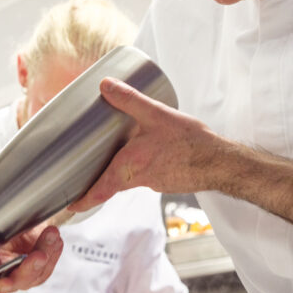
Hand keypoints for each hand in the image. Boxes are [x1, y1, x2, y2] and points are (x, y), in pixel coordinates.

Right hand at [0, 185, 62, 292]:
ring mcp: (19, 273)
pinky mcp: (38, 269)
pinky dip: (53, 252)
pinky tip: (54, 238)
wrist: (23, 211)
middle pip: (7, 286)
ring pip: (31, 277)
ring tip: (49, 236)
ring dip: (42, 259)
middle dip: (22, 274)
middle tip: (34, 258)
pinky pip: (46, 268)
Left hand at [67, 77, 223, 212]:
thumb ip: (130, 100)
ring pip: (132, 178)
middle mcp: (140, 179)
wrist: (221, 163)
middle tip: (86, 177)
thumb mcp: (157, 115)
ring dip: (123, 171)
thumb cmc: (190, 143)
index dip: (83, 200)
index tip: (71, 206)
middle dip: (99, 182)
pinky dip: (143, 166)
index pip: (100, 190)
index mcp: (130, 166)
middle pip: (113, 184)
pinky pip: (149, 174)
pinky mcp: (169, 180)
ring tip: (121, 154)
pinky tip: (152, 151)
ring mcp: (156, 182)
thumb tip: (105, 85)